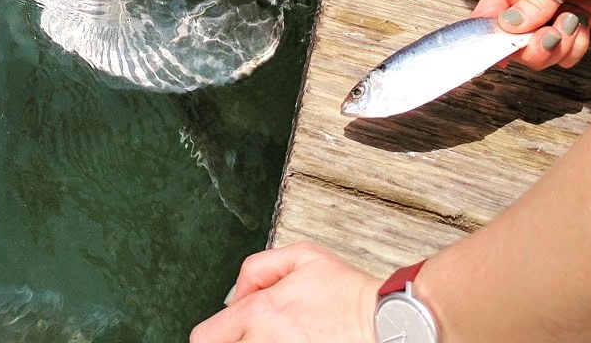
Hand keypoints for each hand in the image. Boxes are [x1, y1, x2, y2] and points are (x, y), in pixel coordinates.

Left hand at [189, 241, 379, 341]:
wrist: (384, 324)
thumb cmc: (347, 292)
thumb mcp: (302, 256)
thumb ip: (258, 268)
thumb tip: (238, 292)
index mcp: (260, 312)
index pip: (206, 337)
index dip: (214, 333)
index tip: (227, 330)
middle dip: (233, 341)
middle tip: (253, 333)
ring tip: (277, 337)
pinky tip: (295, 342)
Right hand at [472, 0, 590, 69]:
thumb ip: (537, 0)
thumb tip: (508, 25)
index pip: (488, 15)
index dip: (490, 38)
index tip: (505, 54)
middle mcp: (529, 2)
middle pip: (514, 43)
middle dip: (535, 46)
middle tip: (554, 33)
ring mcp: (552, 17)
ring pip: (540, 53)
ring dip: (560, 47)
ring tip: (575, 22)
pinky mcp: (575, 27)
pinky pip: (566, 54)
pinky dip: (576, 48)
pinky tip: (586, 26)